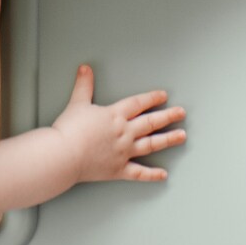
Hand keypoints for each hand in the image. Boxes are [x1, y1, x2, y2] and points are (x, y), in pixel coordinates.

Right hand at [52, 65, 185, 182]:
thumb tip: (85, 69)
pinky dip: (152, 174)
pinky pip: (139, 173)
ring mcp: (124, 152)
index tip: (163, 96)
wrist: (64, 154)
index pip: (138, 103)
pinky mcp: (119, 169)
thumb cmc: (69, 130)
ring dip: (168, 140)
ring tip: (181, 136)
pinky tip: (163, 175)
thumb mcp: (77, 103)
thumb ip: (84, 85)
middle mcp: (124, 133)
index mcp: (115, 115)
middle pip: (151, 122)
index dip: (152, 98)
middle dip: (168, 116)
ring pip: (151, 144)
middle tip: (181, 113)